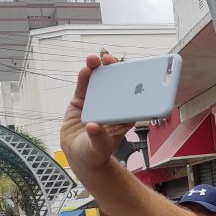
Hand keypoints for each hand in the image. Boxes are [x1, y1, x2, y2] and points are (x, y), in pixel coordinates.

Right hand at [59, 53, 134, 175]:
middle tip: (112, 61)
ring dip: (98, 69)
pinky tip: (85, 69)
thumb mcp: (98, 147)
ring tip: (94, 60)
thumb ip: (97, 138)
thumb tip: (93, 127)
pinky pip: (84, 86)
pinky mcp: (82, 100)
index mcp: (124, 115)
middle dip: (115, 70)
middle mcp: (112, 104)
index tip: (136, 72)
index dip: (135, 82)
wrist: (79, 155)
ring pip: (99, 81)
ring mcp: (97, 100)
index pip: (133, 96)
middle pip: (116, 84)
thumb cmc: (95, 152)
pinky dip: (84, 77)